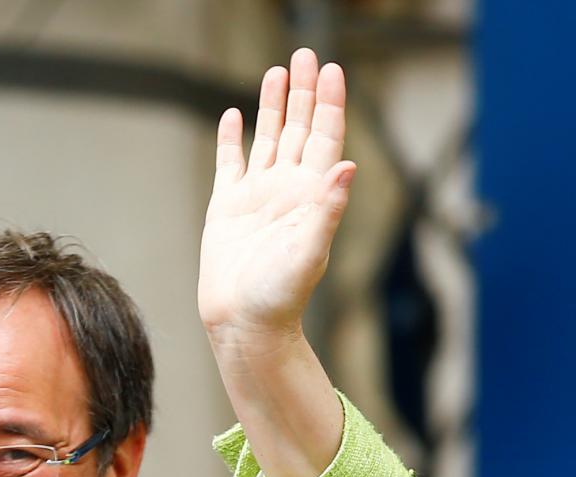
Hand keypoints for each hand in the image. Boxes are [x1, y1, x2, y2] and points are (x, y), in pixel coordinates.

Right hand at [201, 50, 356, 352]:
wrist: (243, 323)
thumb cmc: (281, 296)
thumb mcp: (310, 250)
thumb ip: (329, 207)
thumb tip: (348, 166)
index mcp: (311, 195)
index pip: (326, 137)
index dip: (330, 103)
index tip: (333, 69)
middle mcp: (287, 190)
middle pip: (300, 128)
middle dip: (305, 91)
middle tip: (306, 54)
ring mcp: (257, 196)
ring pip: (268, 138)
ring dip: (274, 105)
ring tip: (278, 72)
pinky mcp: (226, 208)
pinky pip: (231, 163)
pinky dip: (232, 139)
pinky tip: (234, 116)